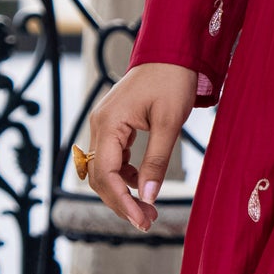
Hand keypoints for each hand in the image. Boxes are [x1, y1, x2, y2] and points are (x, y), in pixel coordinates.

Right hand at [83, 60, 196, 231]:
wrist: (173, 52)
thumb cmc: (173, 80)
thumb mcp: (169, 123)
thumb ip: (156, 161)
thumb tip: (147, 197)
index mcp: (108, 123)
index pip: (106, 174)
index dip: (122, 201)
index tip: (142, 220)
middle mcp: (99, 124)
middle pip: (99, 177)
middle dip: (120, 202)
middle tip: (147, 221)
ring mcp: (105, 124)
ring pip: (104, 170)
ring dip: (122, 191)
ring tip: (147, 209)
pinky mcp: (114, 125)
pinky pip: (112, 158)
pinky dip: (124, 176)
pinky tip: (142, 185)